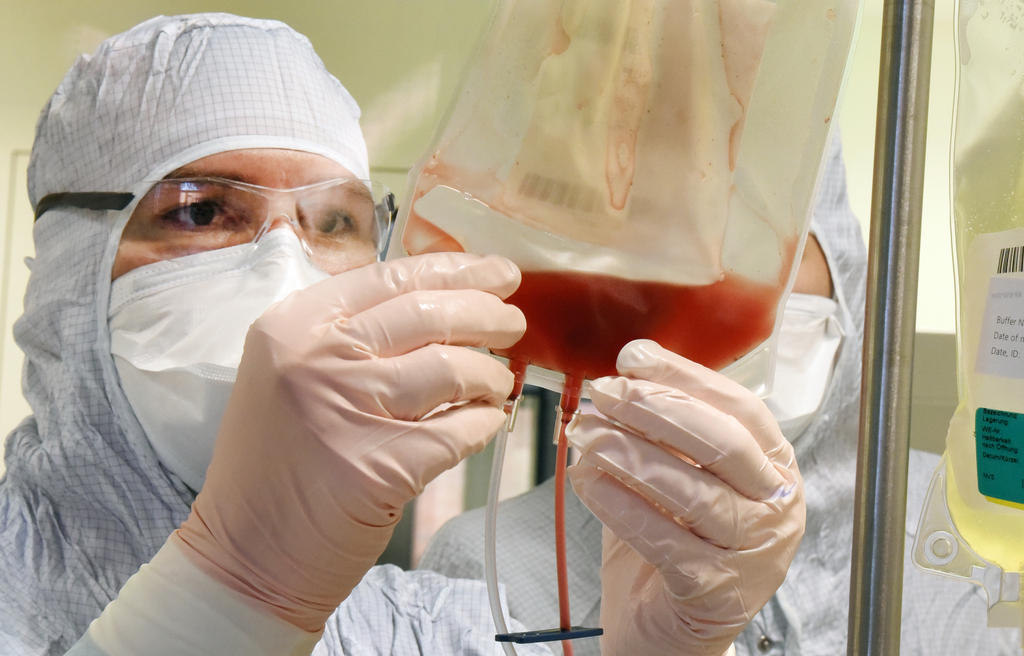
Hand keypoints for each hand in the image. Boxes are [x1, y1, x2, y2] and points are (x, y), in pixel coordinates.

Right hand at [174, 253, 525, 631]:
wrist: (245, 554)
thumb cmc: (278, 464)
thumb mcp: (291, 374)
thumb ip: (352, 335)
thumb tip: (447, 302)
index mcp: (293, 325)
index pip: (391, 277)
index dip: (457, 270)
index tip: (497, 274)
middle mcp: (315, 357)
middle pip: (430, 313)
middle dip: (488, 314)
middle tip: (513, 323)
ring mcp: (347, 409)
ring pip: (453, 367)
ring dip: (491, 374)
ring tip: (497, 383)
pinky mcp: (381, 464)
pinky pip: (461, 429)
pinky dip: (484, 424)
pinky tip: (484, 423)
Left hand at [567, 340, 804, 655]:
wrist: (665, 628)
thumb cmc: (674, 542)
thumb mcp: (677, 473)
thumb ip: (665, 427)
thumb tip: (632, 365)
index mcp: (775, 468)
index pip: (740, 408)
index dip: (685, 377)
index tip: (634, 357)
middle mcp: (776, 509)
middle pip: (722, 443)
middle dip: (655, 409)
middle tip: (604, 394)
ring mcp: (752, 555)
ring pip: (692, 492)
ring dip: (629, 453)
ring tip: (585, 434)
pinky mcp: (715, 593)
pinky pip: (663, 539)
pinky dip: (619, 504)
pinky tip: (587, 480)